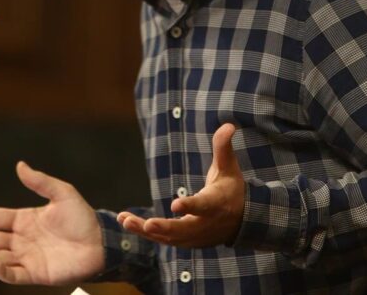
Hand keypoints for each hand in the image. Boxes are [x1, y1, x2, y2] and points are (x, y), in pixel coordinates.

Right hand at [0, 161, 104, 284]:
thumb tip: (20, 165)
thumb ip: (40, 182)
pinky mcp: (36, 274)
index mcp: (26, 220)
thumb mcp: (62, 193)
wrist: (101, 243)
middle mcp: (23, 239)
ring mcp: (28, 258)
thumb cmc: (83, 218)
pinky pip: (13, 274)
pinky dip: (1, 270)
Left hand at [117, 123, 244, 247]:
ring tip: (124, 220)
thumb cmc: (231, 188)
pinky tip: (126, 222)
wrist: (241, 221)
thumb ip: (223, 147)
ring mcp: (194, 236)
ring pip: (169, 238)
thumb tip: (228, 125)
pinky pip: (162, 240)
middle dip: (164, 228)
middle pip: (184, 229)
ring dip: (145, 230)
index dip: (190, 206)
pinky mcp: (185, 242)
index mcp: (216, 204)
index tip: (175, 205)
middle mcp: (205, 223)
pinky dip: (145, 233)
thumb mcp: (229, 167)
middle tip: (147, 225)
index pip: (203, 205)